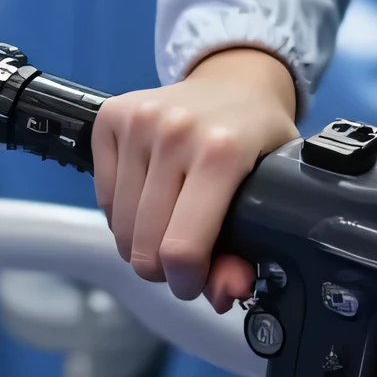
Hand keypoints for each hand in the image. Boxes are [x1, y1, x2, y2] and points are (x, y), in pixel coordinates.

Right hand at [89, 45, 297, 306]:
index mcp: (222, 152)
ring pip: (120, 228)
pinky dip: (123, 214)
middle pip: (146, 246)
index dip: (188, 282)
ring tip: (170, 224)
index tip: (198, 279)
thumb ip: (250, 253)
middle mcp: (176, 131)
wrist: (234, 81)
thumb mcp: (273, 194)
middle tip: (186, 255)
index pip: (181, 248)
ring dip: (142, 242)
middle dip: (164, 268)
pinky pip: (103, 199)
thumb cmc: (257, 141)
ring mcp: (139, 121)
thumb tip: (224, 295)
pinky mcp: (111, 117)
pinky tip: (150, 197)